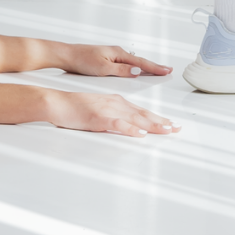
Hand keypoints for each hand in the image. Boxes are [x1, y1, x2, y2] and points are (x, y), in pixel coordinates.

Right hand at [47, 89, 180, 136]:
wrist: (58, 102)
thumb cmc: (76, 107)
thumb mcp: (99, 110)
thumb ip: (114, 116)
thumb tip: (128, 126)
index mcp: (117, 101)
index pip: (142, 111)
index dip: (157, 118)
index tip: (171, 124)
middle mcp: (116, 103)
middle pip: (143, 114)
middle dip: (161, 121)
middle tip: (176, 128)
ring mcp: (108, 110)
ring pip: (135, 118)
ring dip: (152, 125)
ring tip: (166, 130)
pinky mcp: (99, 117)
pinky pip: (118, 123)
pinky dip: (130, 129)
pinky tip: (140, 134)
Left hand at [55, 43, 171, 78]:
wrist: (68, 55)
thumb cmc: (83, 61)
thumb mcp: (103, 68)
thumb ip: (121, 70)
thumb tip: (138, 70)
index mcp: (119, 54)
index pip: (141, 62)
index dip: (155, 68)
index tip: (167, 71)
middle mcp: (118, 53)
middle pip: (140, 61)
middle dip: (154, 66)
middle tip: (167, 70)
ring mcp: (113, 55)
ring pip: (134, 62)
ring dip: (146, 66)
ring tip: (157, 70)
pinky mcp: (108, 59)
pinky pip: (127, 63)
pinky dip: (136, 66)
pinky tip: (137, 69)